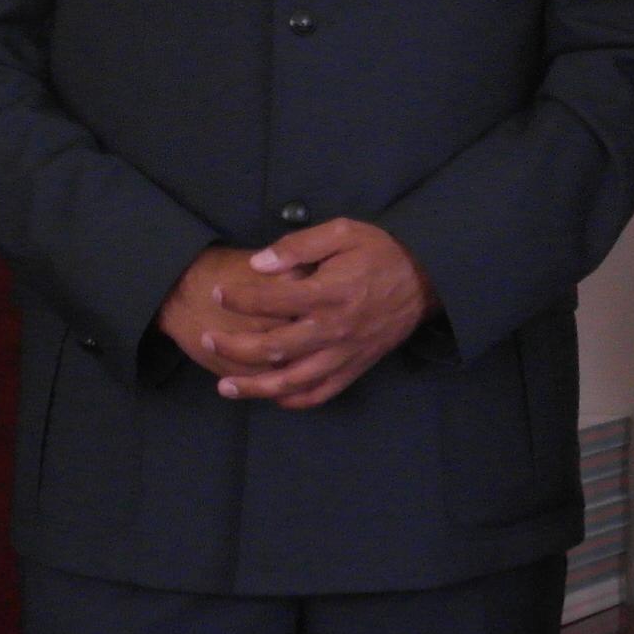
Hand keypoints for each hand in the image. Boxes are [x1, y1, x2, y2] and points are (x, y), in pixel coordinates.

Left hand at [165, 222, 430, 409]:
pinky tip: (273, 398)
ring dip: (255, 388)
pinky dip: (295, 400)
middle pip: (272, 348)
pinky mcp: (355, 367)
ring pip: (292, 381)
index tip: (218, 294)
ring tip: (225, 388)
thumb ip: (298, 246)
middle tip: (207, 341)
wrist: (426, 279)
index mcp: (328, 292)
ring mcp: (344, 353)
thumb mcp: (342, 232)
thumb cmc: (381, 251)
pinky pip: (322, 392)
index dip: (239, 298)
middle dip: (233, 348)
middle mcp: (333, 329)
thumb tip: (258, 264)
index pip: (271, 299)